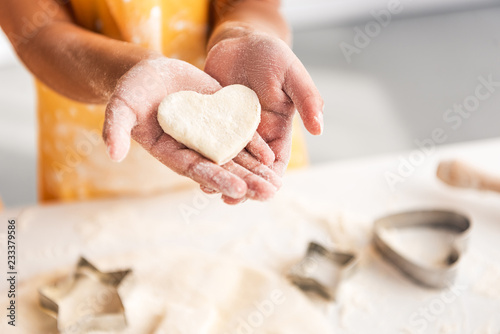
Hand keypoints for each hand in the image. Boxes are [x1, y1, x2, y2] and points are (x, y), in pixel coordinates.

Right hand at [102, 56, 279, 200]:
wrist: (150, 73)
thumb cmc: (132, 92)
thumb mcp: (120, 107)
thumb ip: (116, 128)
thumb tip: (113, 153)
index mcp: (173, 153)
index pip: (197, 170)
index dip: (216, 179)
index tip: (236, 189)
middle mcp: (195, 148)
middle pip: (223, 168)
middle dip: (245, 181)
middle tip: (267, 193)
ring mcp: (210, 134)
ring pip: (235, 156)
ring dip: (255, 169)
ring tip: (275, 183)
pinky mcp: (221, 118)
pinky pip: (239, 133)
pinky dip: (254, 144)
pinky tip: (270, 156)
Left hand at [204, 29, 323, 202]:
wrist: (239, 42)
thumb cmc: (271, 55)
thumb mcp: (292, 74)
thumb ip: (307, 99)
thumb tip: (319, 129)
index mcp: (277, 130)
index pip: (277, 162)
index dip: (272, 178)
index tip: (266, 193)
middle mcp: (254, 136)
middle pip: (250, 169)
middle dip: (243, 185)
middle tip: (231, 199)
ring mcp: (230, 132)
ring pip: (227, 162)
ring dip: (221, 176)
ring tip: (209, 190)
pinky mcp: (211, 124)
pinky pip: (207, 145)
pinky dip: (203, 157)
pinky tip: (194, 168)